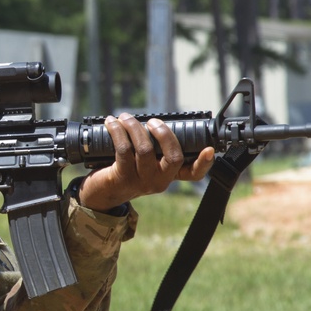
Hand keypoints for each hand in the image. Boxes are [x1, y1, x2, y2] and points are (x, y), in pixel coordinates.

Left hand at [78, 113, 214, 211]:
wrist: (101, 192)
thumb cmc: (125, 169)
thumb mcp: (145, 162)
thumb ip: (155, 147)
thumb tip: (156, 120)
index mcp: (169, 175)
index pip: (193, 174)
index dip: (204, 163)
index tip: (209, 149)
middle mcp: (159, 181)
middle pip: (173, 157)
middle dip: (164, 133)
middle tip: (153, 121)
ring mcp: (142, 182)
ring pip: (145, 149)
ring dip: (134, 127)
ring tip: (125, 117)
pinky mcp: (122, 178)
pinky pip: (123, 149)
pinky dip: (117, 131)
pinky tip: (111, 123)